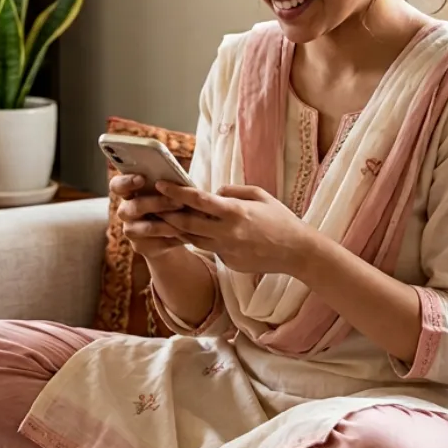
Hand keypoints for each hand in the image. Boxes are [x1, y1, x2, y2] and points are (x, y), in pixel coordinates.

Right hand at [111, 173, 188, 259]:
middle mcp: (125, 211)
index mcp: (128, 192)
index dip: (126, 182)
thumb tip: (182, 157)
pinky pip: (157, 243)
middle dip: (158, 203)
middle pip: (135, 206)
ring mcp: (131, 230)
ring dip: (168, 224)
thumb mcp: (169, 188)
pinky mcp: (140, 246)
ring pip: (148, 227)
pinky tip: (186, 235)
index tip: (142, 178)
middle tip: (179, 202)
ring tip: (187, 222)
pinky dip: (173, 239)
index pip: (117, 185)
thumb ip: (170, 176)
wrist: (171, 233)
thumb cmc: (170, 202)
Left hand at [154, 182, 320, 276]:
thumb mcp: (260, 196)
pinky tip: (195, 234)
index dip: (177, 192)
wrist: (296, 252)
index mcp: (235, 212)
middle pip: (187, 223)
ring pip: (193, 239)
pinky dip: (201, 240)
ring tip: (162, 219)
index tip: (161, 184)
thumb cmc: (280, 219)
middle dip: (166, 214)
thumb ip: (233, 192)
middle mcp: (227, 233)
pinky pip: (209, 249)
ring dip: (177, 229)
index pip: (198, 201)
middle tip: (151, 205)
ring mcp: (226, 250)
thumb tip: (213, 192)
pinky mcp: (227, 263)